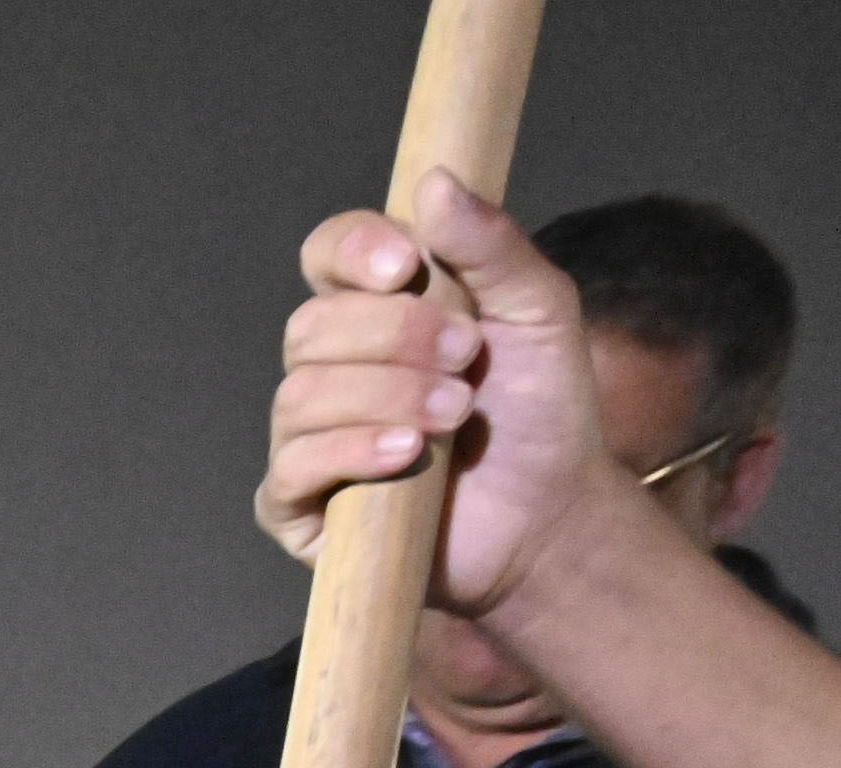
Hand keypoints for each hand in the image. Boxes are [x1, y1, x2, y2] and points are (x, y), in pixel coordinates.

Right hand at [265, 178, 616, 617]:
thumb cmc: (540, 411)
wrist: (550, 513)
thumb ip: (493, 246)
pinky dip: (351, 451)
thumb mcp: (538, 311)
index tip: (407, 263)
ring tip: (455, 414)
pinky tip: (408, 455)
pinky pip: (291, 467)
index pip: (327, 255)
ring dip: (386, 396)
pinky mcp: (299, 509)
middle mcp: (331, 368)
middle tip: (467, 357)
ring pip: (301, 394)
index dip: (352, 250)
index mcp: (376, 309)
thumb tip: (433, 180)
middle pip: (311, 325)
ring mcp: (307, 438)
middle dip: (394, 336)